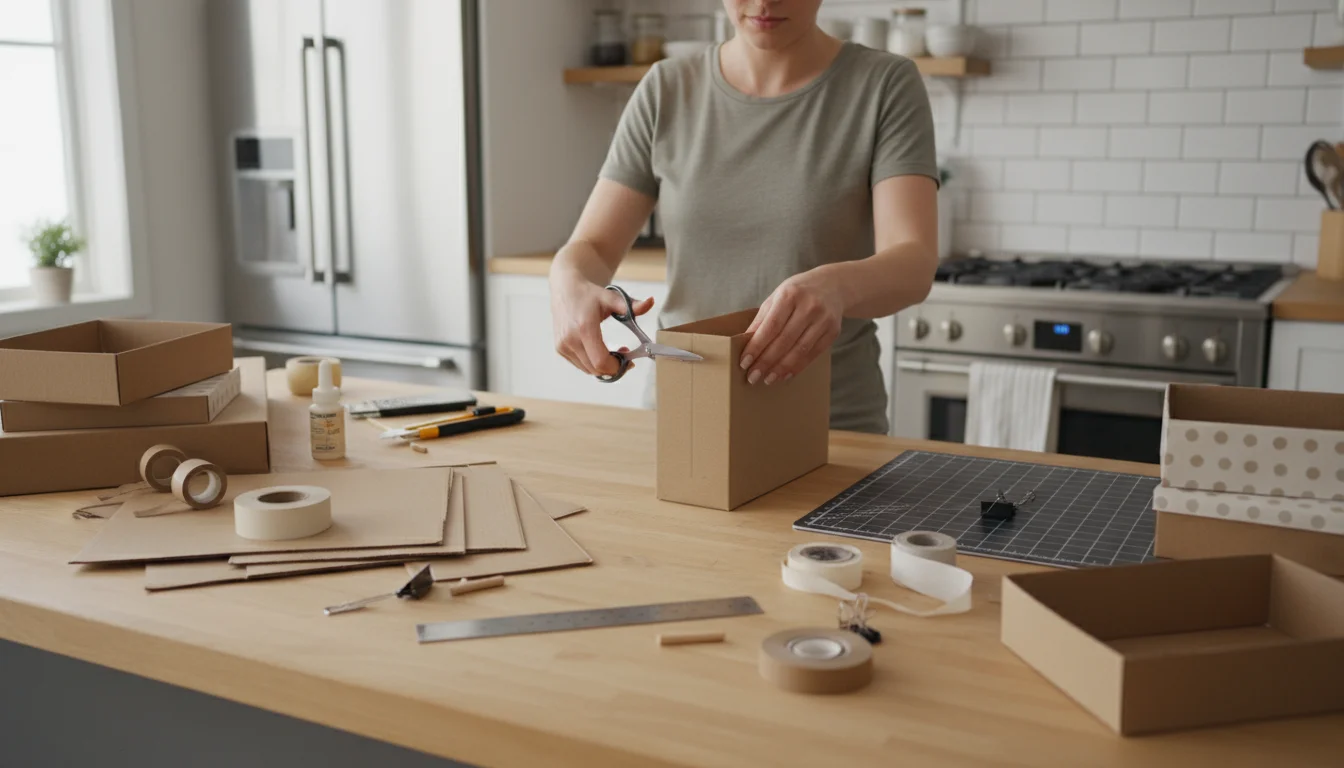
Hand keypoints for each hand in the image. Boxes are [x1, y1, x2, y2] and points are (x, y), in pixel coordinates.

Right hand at [551, 281, 654, 377]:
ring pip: (588, 370)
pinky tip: (599, 351)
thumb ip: (632, 305)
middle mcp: (570, 339)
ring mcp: (563, 346)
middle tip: (624, 357)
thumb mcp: (612, 297)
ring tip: (613, 353)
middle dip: (613, 368)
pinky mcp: (560, 349)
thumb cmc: (590, 294)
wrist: (566, 289)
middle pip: (596, 369)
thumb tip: (650, 302)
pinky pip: (580, 365)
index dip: (617, 367)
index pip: (601, 361)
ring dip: (603, 367)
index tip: (628, 361)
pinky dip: (592, 363)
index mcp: (584, 328)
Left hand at [740, 268, 843, 384]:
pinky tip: (785, 375)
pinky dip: (798, 367)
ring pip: (800, 350)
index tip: (744, 363)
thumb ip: (762, 319)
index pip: (771, 326)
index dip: (757, 346)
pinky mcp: (833, 331)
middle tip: (753, 377)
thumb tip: (745, 344)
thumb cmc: (798, 292)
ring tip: (768, 379)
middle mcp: (809, 306)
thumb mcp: (777, 297)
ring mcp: (823, 319)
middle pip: (784, 340)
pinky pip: (813, 353)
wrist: (832, 285)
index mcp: (790, 295)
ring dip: (782, 368)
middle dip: (766, 362)